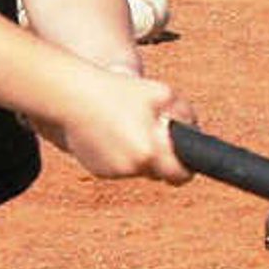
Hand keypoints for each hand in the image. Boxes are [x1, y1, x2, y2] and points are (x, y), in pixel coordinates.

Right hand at [46, 66, 193, 183]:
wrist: (73, 97)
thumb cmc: (120, 91)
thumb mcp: (163, 94)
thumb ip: (186, 115)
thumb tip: (194, 132)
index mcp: (151, 153)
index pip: (181, 176)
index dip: (185, 166)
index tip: (184, 156)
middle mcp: (132, 168)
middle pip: (158, 173)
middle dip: (160, 157)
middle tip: (152, 132)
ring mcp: (113, 172)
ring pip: (138, 169)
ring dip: (139, 155)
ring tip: (127, 126)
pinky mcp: (97, 170)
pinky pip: (118, 166)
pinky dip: (119, 154)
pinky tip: (111, 132)